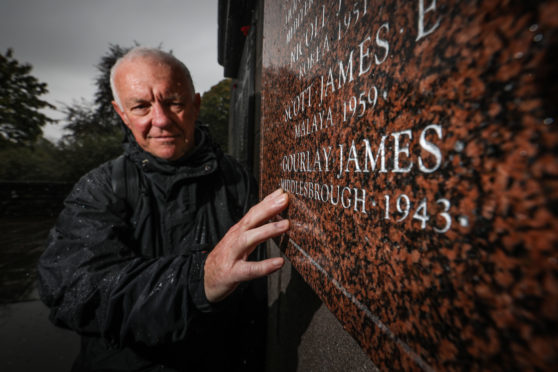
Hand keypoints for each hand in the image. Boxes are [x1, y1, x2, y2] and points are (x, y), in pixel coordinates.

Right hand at [204, 188, 288, 302]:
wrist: (204, 278)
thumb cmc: (226, 257)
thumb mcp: (239, 239)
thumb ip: (255, 227)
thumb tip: (274, 212)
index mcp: (238, 231)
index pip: (253, 212)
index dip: (267, 201)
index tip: (282, 191)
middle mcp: (235, 239)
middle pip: (251, 220)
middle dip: (268, 209)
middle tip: (285, 199)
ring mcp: (232, 255)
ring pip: (249, 239)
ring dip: (267, 230)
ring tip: (286, 225)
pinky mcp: (233, 273)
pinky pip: (250, 269)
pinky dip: (264, 266)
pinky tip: (279, 263)